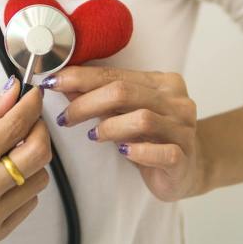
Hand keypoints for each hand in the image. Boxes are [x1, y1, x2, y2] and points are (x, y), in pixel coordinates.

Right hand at [0, 77, 51, 243]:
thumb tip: (12, 96)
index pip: (15, 127)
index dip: (30, 106)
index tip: (33, 97)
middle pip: (38, 154)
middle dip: (39, 129)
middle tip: (29, 120)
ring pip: (39, 179)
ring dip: (31, 159)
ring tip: (9, 151)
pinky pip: (29, 203)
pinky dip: (23, 185)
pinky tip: (2, 176)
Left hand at [41, 66, 202, 201]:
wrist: (189, 169)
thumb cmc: (153, 138)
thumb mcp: (125, 113)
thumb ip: (100, 98)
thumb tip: (64, 84)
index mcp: (162, 82)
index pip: (115, 75)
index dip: (80, 77)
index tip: (53, 82)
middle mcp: (176, 101)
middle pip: (124, 92)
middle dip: (87, 102)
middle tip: (66, 117)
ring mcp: (183, 129)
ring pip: (142, 119)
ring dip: (109, 126)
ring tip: (93, 135)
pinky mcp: (184, 158)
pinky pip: (162, 152)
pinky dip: (138, 151)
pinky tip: (123, 152)